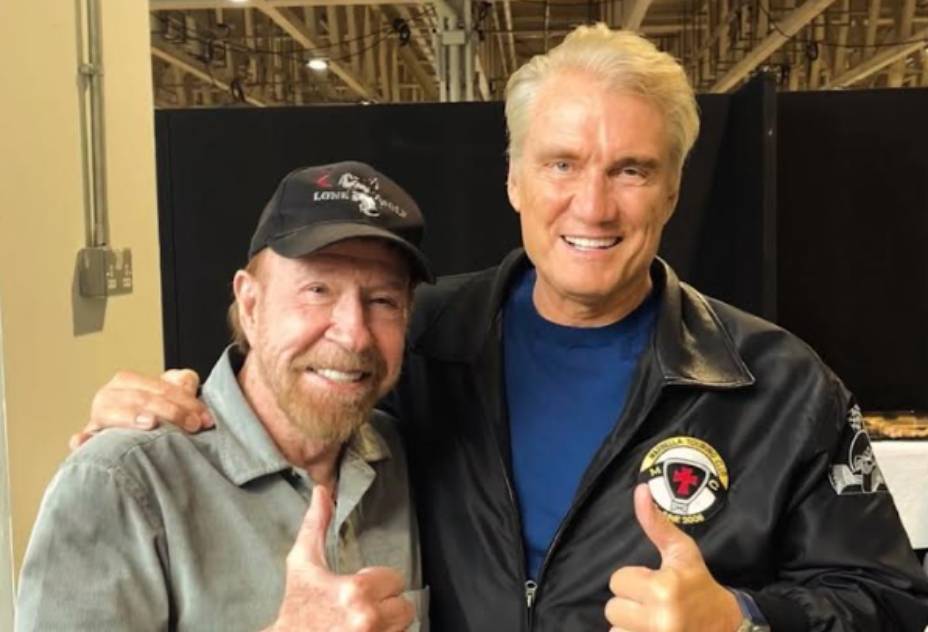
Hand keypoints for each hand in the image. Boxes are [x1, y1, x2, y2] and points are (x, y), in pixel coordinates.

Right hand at [69, 369, 211, 450]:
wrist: (129, 435)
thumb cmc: (150, 413)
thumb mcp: (168, 395)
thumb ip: (181, 384)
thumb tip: (187, 381)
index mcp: (127, 381)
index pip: (160, 387)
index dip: (186, 401)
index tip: (204, 418)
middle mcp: (109, 397)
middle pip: (141, 398)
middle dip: (171, 411)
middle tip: (192, 426)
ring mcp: (97, 418)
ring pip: (114, 412)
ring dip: (132, 417)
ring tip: (150, 423)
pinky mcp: (90, 439)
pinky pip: (83, 437)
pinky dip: (83, 438)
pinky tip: (85, 441)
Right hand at [269, 486, 414, 631]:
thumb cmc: (297, 608)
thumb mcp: (302, 564)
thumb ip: (316, 526)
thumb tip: (321, 492)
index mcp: (355, 592)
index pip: (396, 580)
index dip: (378, 583)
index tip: (357, 589)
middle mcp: (368, 619)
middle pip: (404, 607)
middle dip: (386, 606)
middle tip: (361, 608)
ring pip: (402, 627)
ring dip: (386, 624)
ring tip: (360, 623)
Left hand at [604, 484, 741, 631]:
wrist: (727, 625)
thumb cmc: (699, 584)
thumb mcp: (682, 552)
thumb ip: (657, 524)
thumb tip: (640, 489)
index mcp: (664, 589)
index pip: (617, 581)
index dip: (634, 580)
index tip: (654, 583)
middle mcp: (660, 619)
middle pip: (612, 608)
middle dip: (630, 604)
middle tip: (654, 603)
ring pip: (615, 629)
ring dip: (630, 625)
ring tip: (653, 619)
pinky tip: (651, 631)